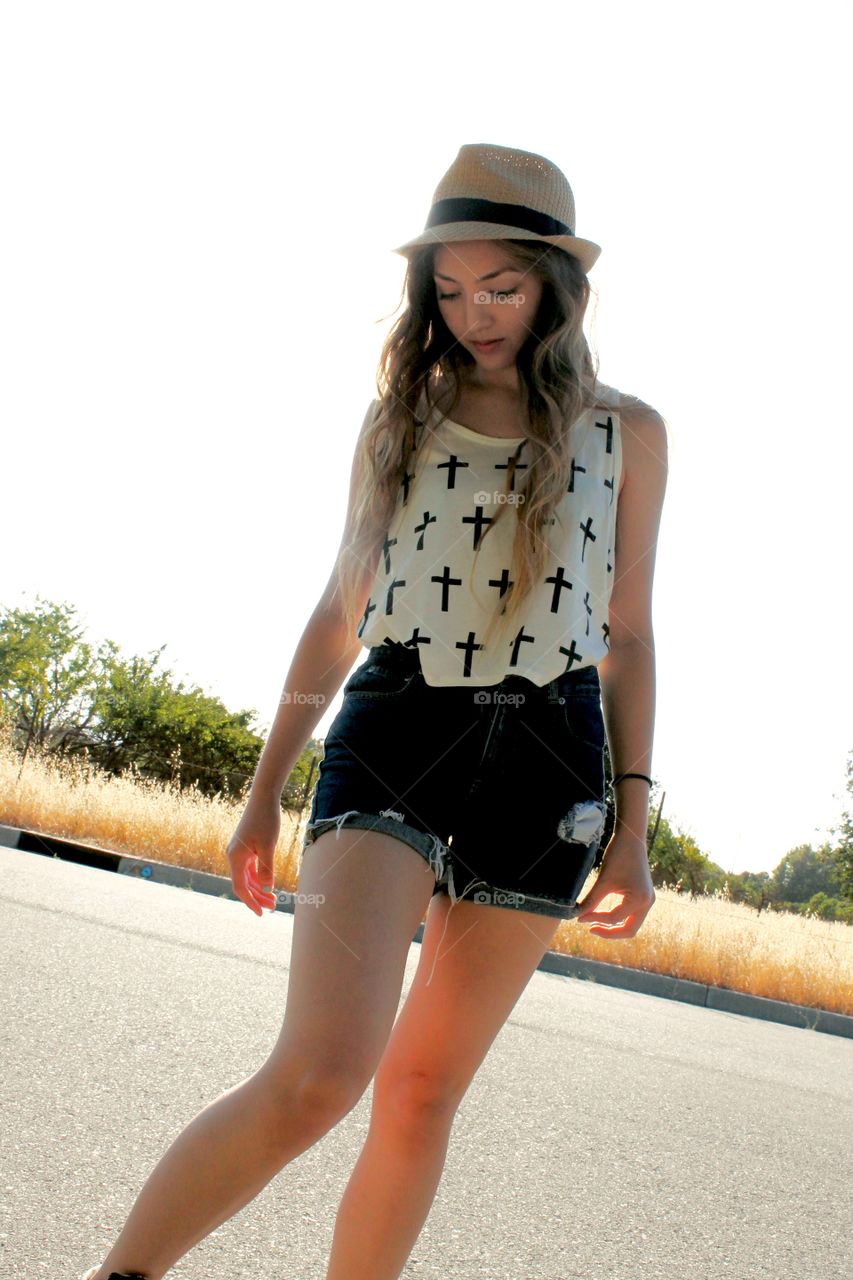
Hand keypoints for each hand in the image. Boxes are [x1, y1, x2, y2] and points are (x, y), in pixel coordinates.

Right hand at [227, 793, 281, 916]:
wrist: (263, 798)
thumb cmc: (266, 820)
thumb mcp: (268, 845)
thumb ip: (266, 868)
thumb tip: (266, 889)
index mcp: (235, 858)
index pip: (240, 887)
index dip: (250, 902)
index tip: (261, 913)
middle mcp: (234, 857)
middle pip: (244, 884)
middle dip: (257, 897)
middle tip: (273, 907)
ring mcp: (239, 852)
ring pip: (247, 877)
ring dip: (258, 889)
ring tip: (273, 900)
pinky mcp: (245, 848)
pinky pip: (249, 869)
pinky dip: (258, 878)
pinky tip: (267, 883)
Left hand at [575, 830, 654, 937]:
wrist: (631, 838)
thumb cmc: (619, 855)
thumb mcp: (603, 880)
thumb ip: (591, 900)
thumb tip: (578, 916)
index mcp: (640, 900)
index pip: (614, 918)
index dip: (595, 918)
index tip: (579, 917)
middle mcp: (647, 903)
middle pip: (629, 930)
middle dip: (609, 932)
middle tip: (590, 928)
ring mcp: (647, 900)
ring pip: (631, 925)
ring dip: (614, 926)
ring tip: (595, 922)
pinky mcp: (643, 896)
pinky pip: (631, 915)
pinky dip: (618, 918)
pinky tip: (603, 914)